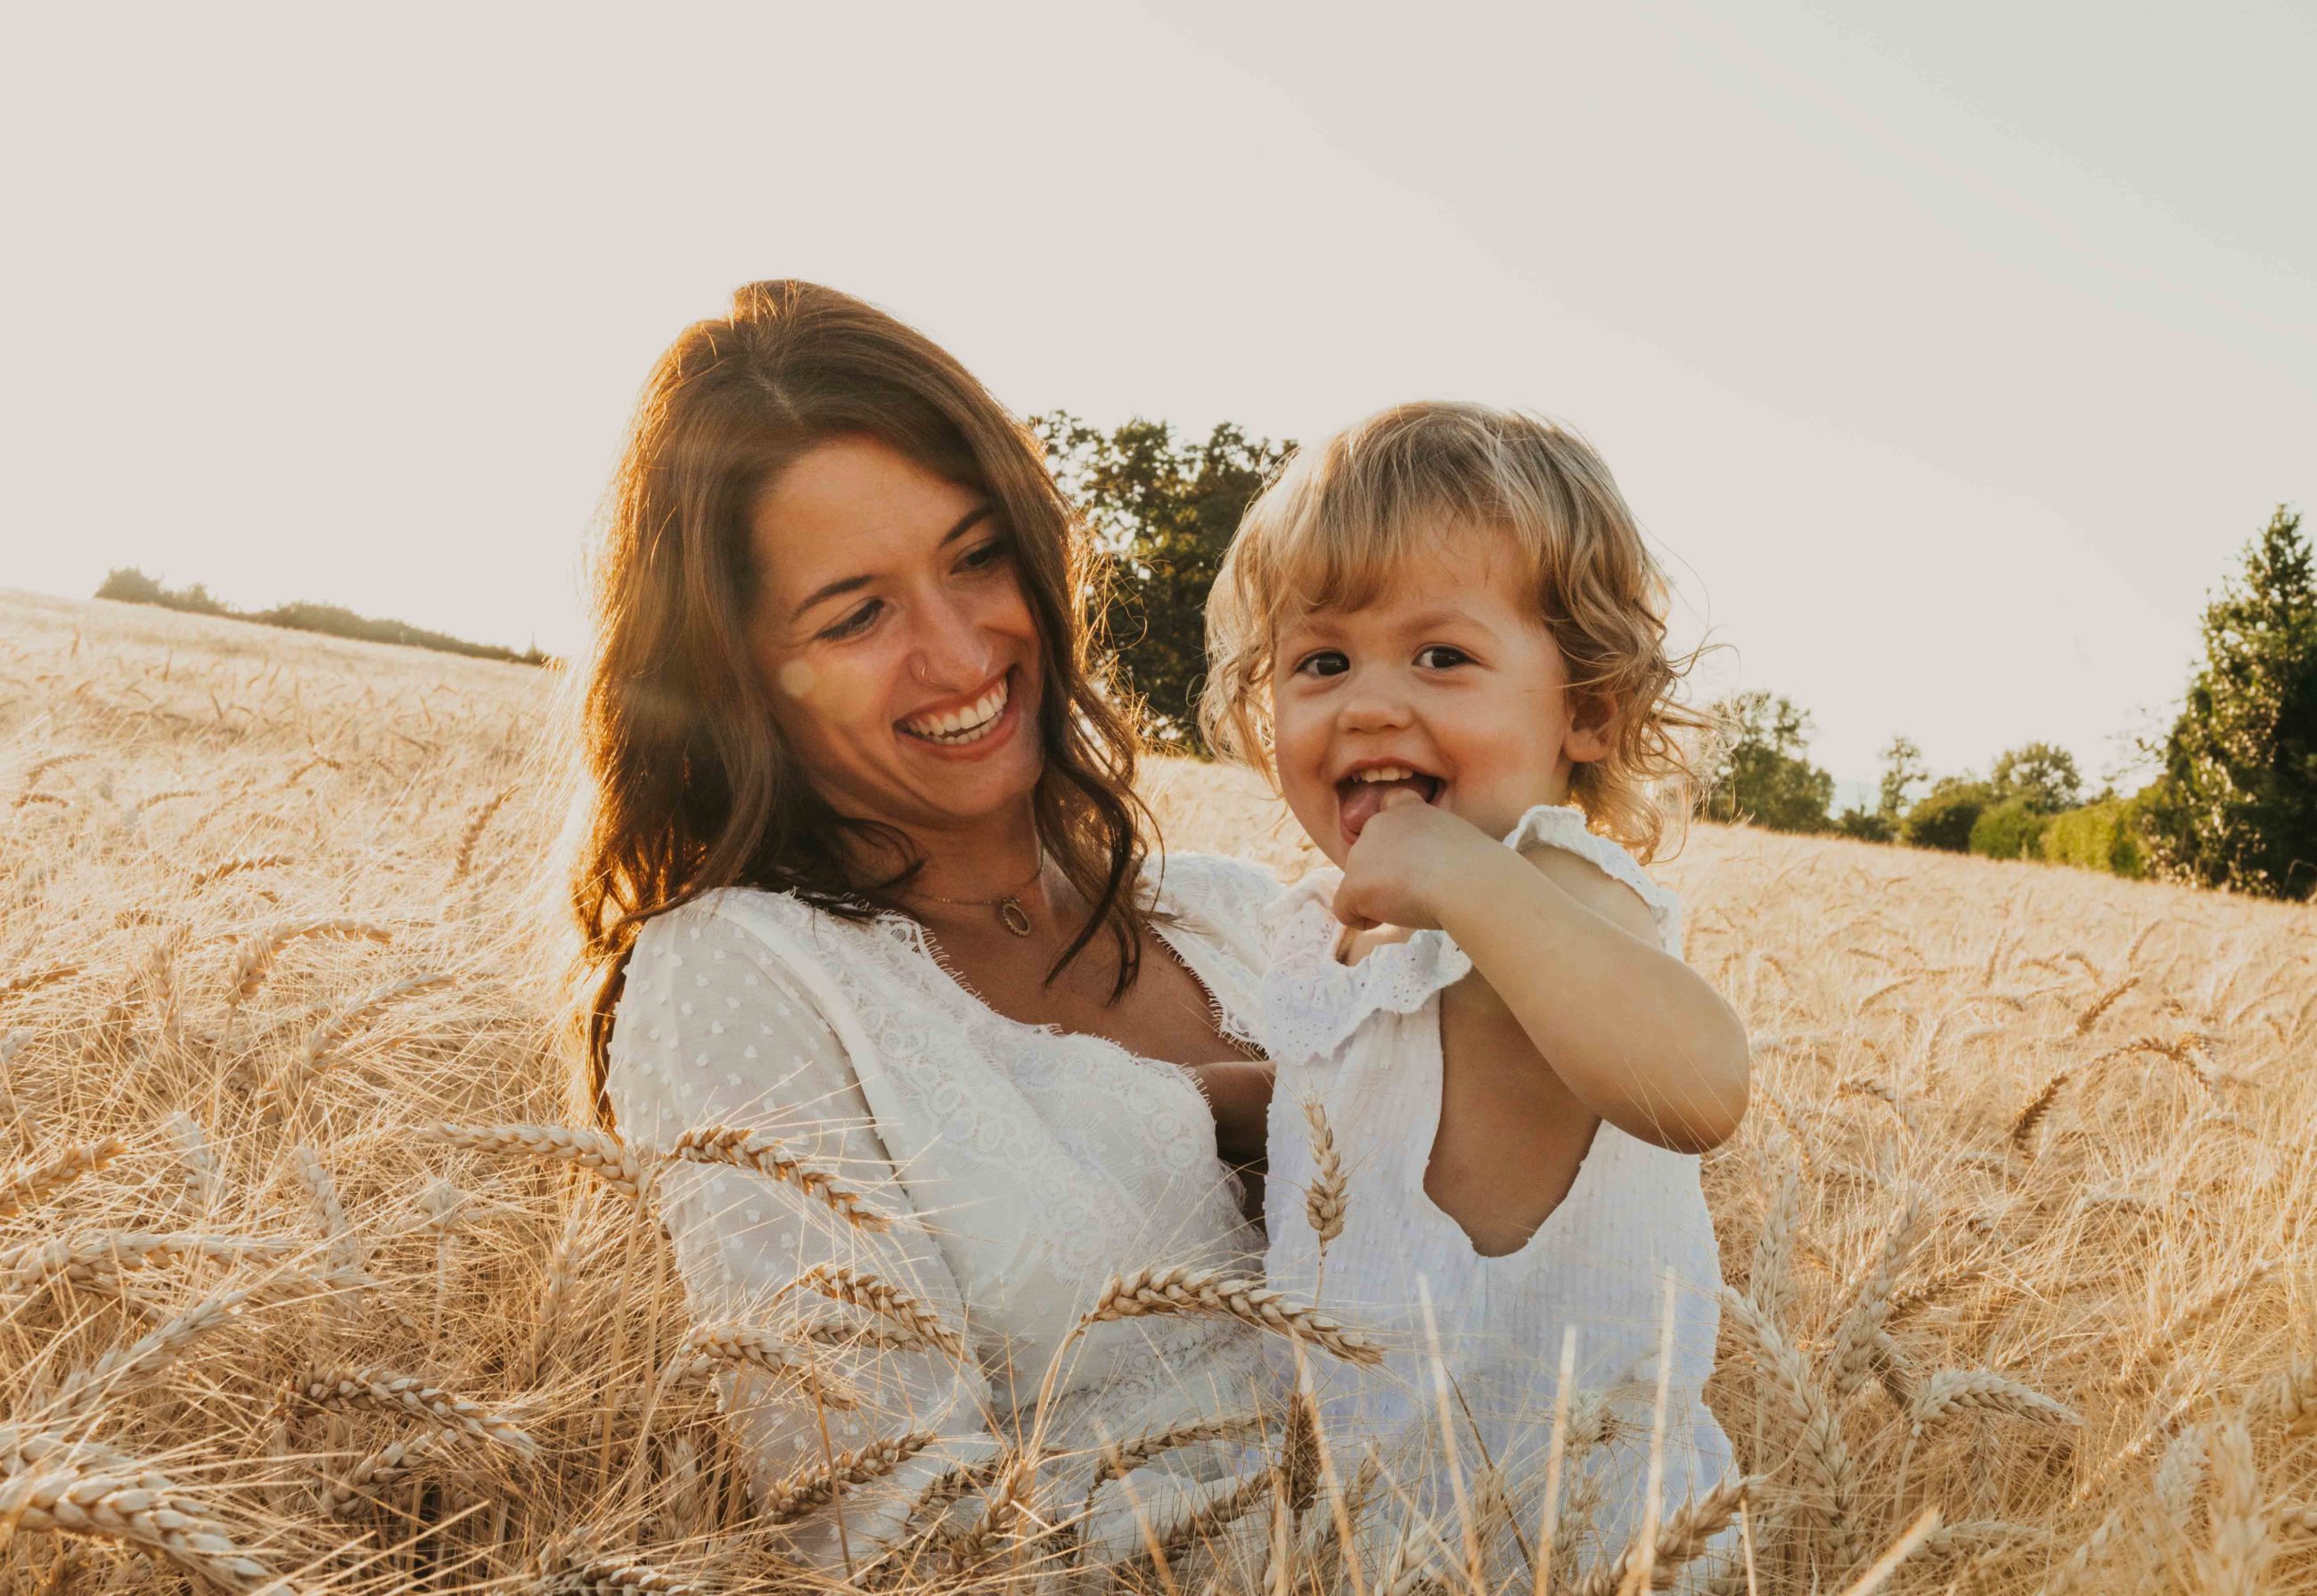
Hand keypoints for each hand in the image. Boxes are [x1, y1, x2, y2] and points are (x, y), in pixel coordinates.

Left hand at [1333, 791, 1497, 932]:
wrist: (1469, 881)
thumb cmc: (1477, 868)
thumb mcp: (1455, 842)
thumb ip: (1431, 847)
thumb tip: (1429, 871)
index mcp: (1407, 808)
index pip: (1387, 806)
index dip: (1391, 837)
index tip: (1408, 857)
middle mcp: (1378, 823)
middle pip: (1368, 855)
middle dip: (1384, 876)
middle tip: (1418, 891)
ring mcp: (1362, 853)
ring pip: (1357, 883)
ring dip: (1377, 898)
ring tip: (1411, 905)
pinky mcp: (1354, 883)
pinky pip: (1344, 910)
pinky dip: (1362, 920)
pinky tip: (1388, 921)